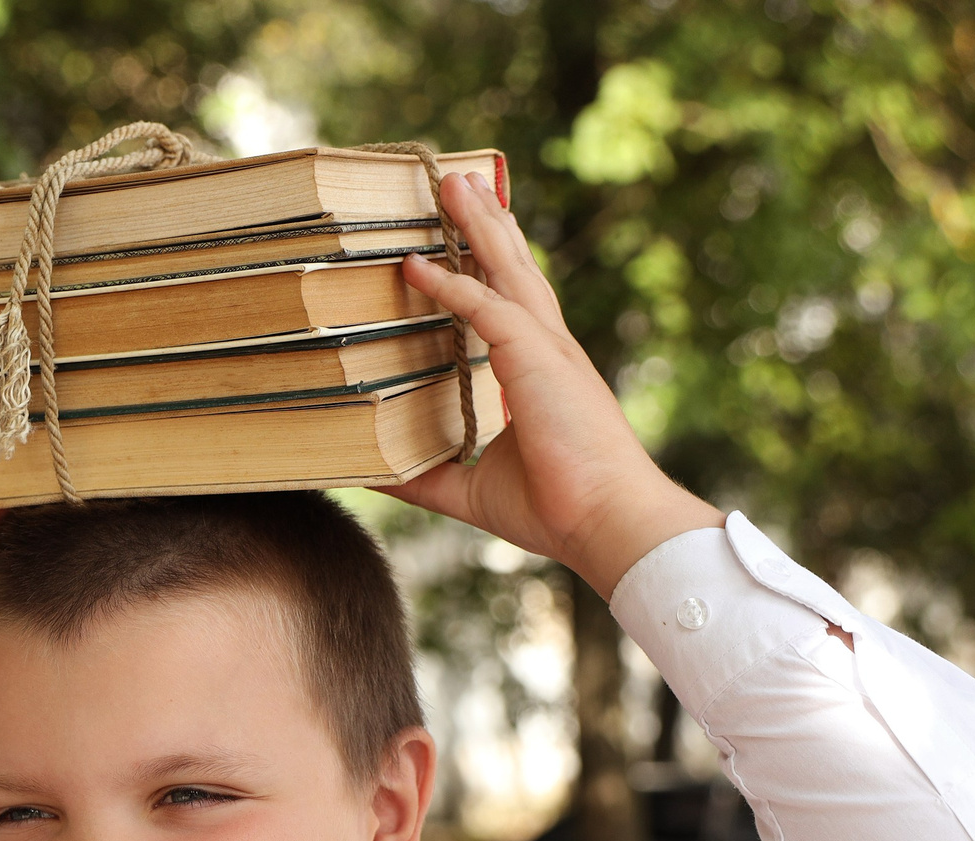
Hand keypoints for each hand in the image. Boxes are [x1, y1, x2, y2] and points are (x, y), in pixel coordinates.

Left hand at [369, 171, 719, 598]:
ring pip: (506, 271)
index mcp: (539, 373)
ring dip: (476, 226)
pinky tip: (418, 264)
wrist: (607, 522)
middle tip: (460, 184)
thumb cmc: (555, 509)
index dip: (488, 269)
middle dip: (487, 226)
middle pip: (513, 271)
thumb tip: (367, 473)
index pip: (510, 306)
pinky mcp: (537, 359)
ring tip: (453, 184)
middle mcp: (546, 350)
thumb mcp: (467, 491)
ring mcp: (546, 350)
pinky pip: (487, 309)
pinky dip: (451, 284)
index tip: (467, 237)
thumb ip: (419, 475)